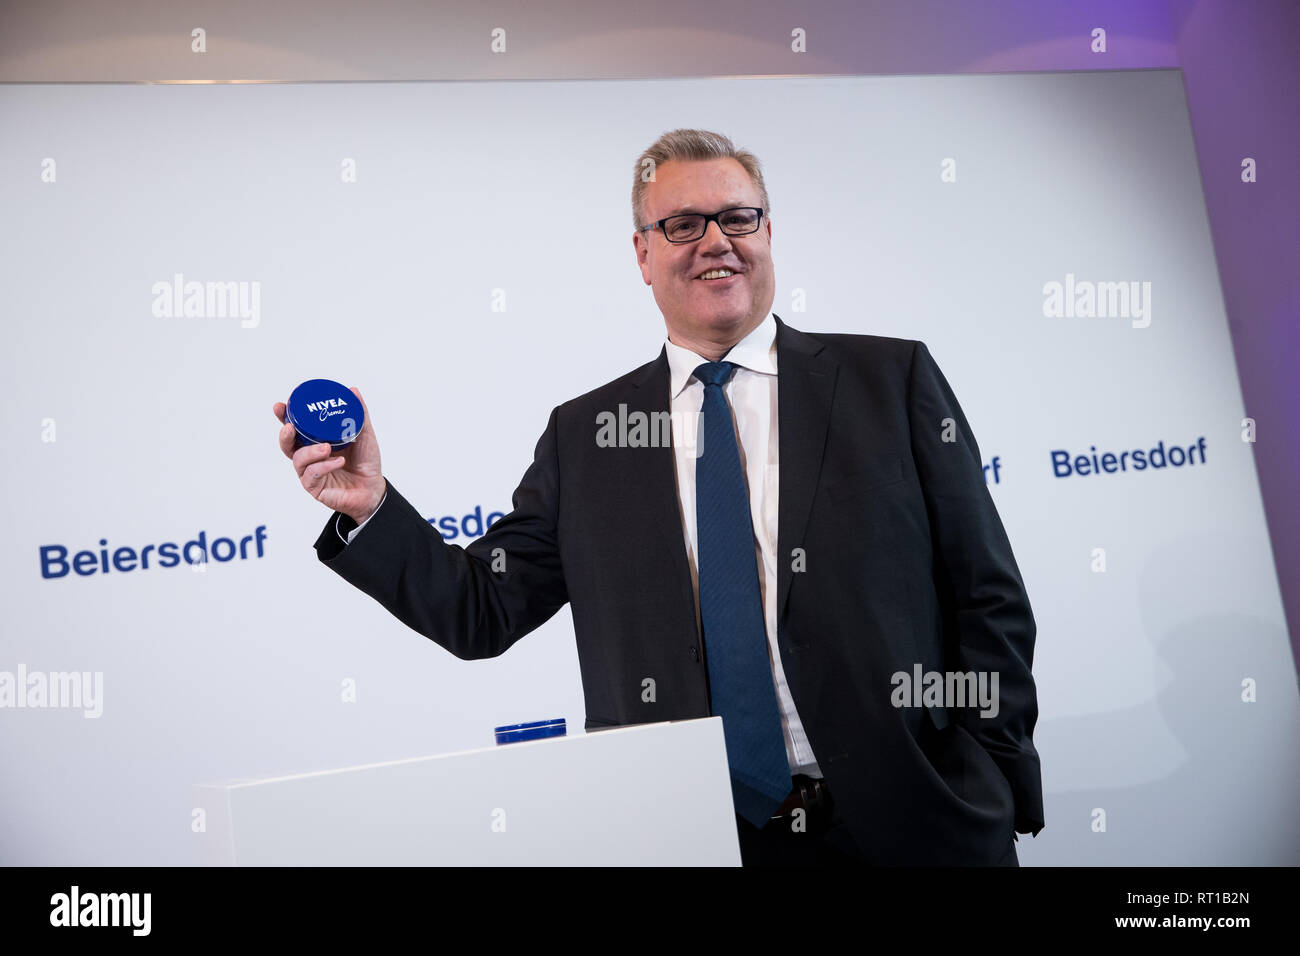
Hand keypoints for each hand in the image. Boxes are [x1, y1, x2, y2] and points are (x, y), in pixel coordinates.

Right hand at [274, 386, 384, 524]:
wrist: (375, 488)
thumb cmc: (366, 462)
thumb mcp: (364, 434)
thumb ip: (359, 414)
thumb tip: (353, 390)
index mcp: (316, 442)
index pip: (295, 428)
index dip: (284, 417)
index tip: (280, 406)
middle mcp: (310, 457)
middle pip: (287, 445)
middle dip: (284, 435)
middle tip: (290, 427)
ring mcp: (310, 473)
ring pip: (298, 460)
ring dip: (310, 452)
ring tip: (326, 447)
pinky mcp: (315, 488)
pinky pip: (312, 475)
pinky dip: (324, 466)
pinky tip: (338, 461)